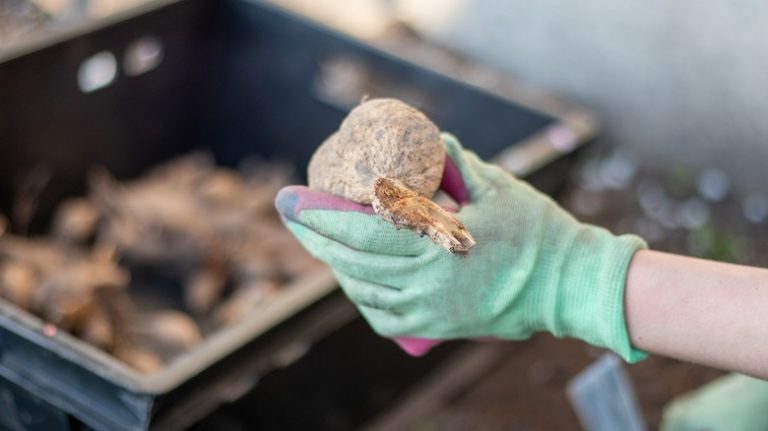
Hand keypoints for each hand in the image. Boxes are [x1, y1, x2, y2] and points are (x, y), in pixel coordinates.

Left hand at [276, 133, 646, 360]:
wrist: (568, 285)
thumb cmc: (537, 233)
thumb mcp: (496, 188)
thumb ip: (457, 163)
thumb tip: (430, 139)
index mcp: (438, 246)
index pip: (363, 232)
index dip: (322, 216)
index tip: (294, 200)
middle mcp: (427, 284)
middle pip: (353, 262)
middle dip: (314, 237)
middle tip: (292, 214)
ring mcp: (430, 310)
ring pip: (363, 291)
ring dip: (335, 265)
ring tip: (320, 241)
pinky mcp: (437, 328)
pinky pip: (384, 319)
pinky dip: (362, 299)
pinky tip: (353, 282)